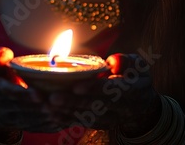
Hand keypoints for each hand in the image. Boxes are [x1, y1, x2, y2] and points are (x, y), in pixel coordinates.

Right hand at [0, 46, 61, 135]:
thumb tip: (4, 53)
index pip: (6, 92)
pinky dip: (48, 124)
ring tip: (61, 109)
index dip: (22, 93)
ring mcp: (8, 119)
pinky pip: (34, 127)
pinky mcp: (20, 126)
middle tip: (56, 100)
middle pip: (20, 107)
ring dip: (46, 116)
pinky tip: (61, 119)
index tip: (37, 93)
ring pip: (29, 120)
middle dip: (39, 105)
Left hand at [42, 53, 159, 133]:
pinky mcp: (96, 123)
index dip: (93, 89)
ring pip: (82, 116)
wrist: (140, 106)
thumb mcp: (138, 66)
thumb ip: (126, 61)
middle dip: (70, 101)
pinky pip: (78, 122)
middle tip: (51, 96)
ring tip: (43, 103)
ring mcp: (107, 118)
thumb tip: (113, 60)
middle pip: (92, 105)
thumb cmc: (136, 79)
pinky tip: (47, 111)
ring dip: (62, 110)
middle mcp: (118, 108)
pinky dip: (62, 117)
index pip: (110, 90)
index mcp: (130, 91)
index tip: (77, 86)